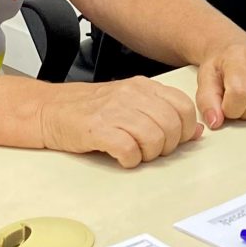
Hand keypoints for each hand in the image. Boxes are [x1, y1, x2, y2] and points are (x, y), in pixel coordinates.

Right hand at [34, 77, 200, 167]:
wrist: (48, 109)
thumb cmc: (90, 109)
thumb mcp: (131, 103)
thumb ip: (163, 113)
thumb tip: (197, 131)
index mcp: (143, 87)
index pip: (183, 107)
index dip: (185, 130)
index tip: (174, 140)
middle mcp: (131, 95)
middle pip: (172, 126)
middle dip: (167, 146)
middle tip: (151, 150)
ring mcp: (114, 111)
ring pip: (154, 138)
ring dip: (149, 154)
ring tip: (135, 153)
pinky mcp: (98, 129)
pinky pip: (128, 149)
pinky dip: (130, 159)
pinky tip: (121, 157)